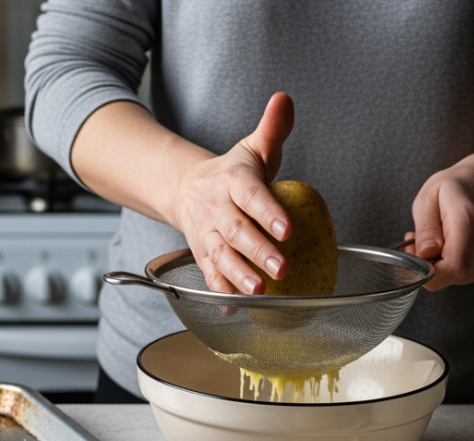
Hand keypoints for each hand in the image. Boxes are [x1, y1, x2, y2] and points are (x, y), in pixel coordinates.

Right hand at [170, 92, 295, 294]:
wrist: (185, 188)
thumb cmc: (232, 173)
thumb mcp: (252, 148)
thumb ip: (272, 128)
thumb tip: (285, 99)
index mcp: (233, 181)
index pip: (251, 196)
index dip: (268, 213)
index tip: (287, 229)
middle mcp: (216, 209)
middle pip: (236, 231)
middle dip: (258, 251)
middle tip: (282, 267)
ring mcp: (206, 234)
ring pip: (220, 256)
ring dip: (238, 276)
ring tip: (259, 292)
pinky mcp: (201, 254)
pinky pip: (208, 275)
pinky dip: (219, 293)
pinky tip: (234, 309)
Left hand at [405, 158, 473, 291]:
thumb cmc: (458, 187)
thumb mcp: (429, 196)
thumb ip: (425, 228)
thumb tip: (424, 256)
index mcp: (469, 220)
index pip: (453, 267)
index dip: (428, 271)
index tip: (415, 254)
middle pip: (452, 275)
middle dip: (429, 265)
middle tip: (421, 241)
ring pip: (457, 278)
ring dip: (441, 264)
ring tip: (440, 238)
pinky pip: (467, 276)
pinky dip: (454, 264)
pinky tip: (455, 244)